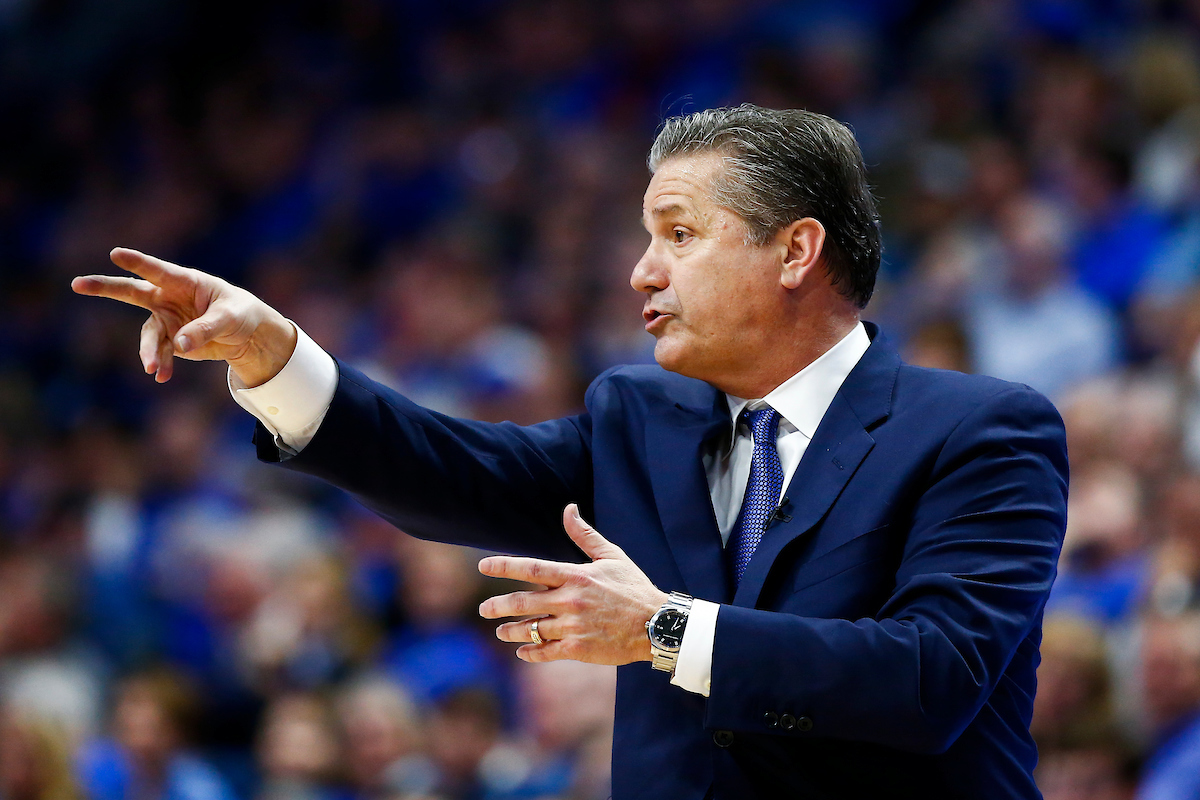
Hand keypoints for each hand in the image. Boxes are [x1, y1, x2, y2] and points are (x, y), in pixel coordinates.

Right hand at [71, 248, 296, 385]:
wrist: (245, 335)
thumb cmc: (239, 314)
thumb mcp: (229, 319)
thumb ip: (205, 328)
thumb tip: (179, 343)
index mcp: (185, 282)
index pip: (158, 271)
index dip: (138, 263)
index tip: (115, 253)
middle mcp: (169, 297)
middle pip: (132, 291)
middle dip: (105, 287)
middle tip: (77, 284)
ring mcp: (166, 318)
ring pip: (148, 334)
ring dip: (149, 351)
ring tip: (152, 368)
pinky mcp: (171, 339)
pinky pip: (161, 352)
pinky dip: (162, 364)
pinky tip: (162, 376)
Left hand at [479, 504, 668, 664]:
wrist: (655, 624)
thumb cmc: (633, 588)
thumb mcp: (611, 556)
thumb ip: (585, 535)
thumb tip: (568, 509)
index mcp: (575, 576)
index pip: (532, 569)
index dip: (504, 566)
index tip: (484, 565)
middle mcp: (569, 601)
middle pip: (522, 602)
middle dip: (497, 606)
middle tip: (483, 609)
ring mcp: (572, 626)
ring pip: (530, 630)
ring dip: (510, 631)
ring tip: (499, 632)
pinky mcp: (578, 648)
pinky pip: (545, 651)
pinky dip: (530, 652)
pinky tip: (522, 651)